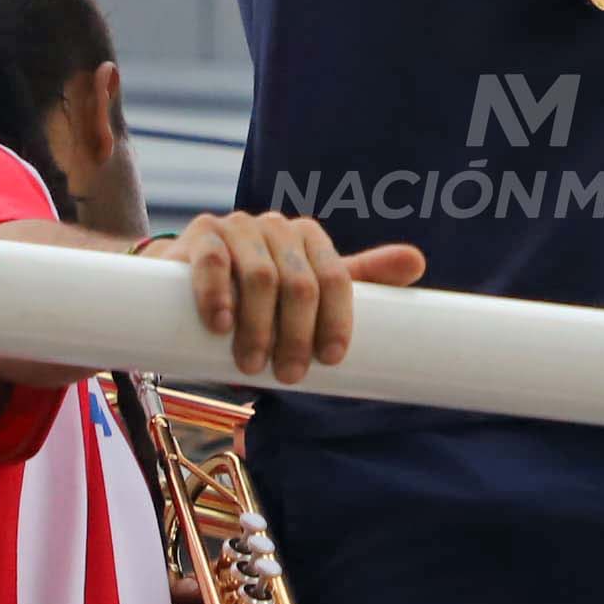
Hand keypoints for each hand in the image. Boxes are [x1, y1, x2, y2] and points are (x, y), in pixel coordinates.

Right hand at [150, 213, 427, 385]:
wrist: (184, 286)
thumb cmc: (257, 294)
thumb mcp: (308, 289)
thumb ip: (357, 280)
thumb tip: (418, 262)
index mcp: (309, 238)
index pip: (335, 277)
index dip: (337, 319)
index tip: (332, 360)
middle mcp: (275, 227)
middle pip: (299, 283)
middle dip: (296, 335)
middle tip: (289, 376)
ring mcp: (236, 227)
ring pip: (259, 275)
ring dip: (259, 326)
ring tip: (251, 366)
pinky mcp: (200, 236)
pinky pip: (214, 261)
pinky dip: (219, 295)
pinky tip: (221, 325)